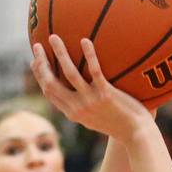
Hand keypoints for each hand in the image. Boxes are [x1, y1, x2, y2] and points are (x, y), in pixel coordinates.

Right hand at [30, 36, 152, 142]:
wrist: (137, 135)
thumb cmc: (120, 125)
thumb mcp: (97, 119)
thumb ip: (86, 107)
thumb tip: (81, 92)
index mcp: (73, 113)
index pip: (49, 93)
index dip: (39, 76)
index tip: (34, 61)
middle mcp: (78, 108)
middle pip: (52, 83)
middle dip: (41, 63)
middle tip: (37, 45)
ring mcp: (91, 101)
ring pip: (69, 73)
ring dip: (59, 54)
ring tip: (53, 37)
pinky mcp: (106, 95)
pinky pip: (94, 70)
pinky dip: (89, 55)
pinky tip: (85, 40)